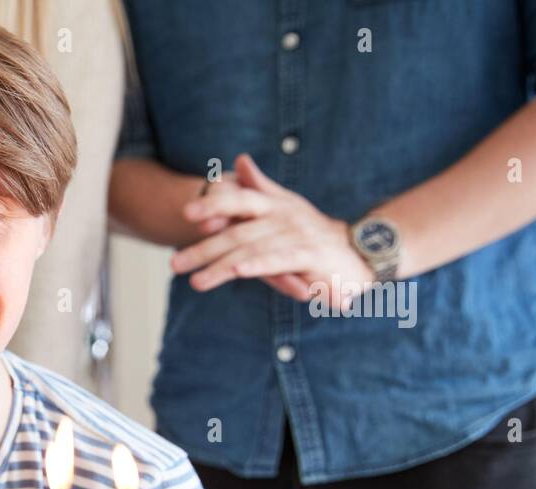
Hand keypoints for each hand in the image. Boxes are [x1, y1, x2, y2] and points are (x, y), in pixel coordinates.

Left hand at [170, 154, 372, 307]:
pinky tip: (237, 272)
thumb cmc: (316, 233)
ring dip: (220, 266)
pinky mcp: (310, 257)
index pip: (240, 199)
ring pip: (251, 250)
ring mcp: (296, 236)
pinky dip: (257, 265)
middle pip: (237, 231)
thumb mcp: (286, 205)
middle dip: (203, 248)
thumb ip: (260, 186)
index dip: (213, 204)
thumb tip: (238, 160)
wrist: (361, 252)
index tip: (185, 213)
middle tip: (174, 263)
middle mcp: (284, 216)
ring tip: (195, 281)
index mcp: (276, 204)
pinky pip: (278, 261)